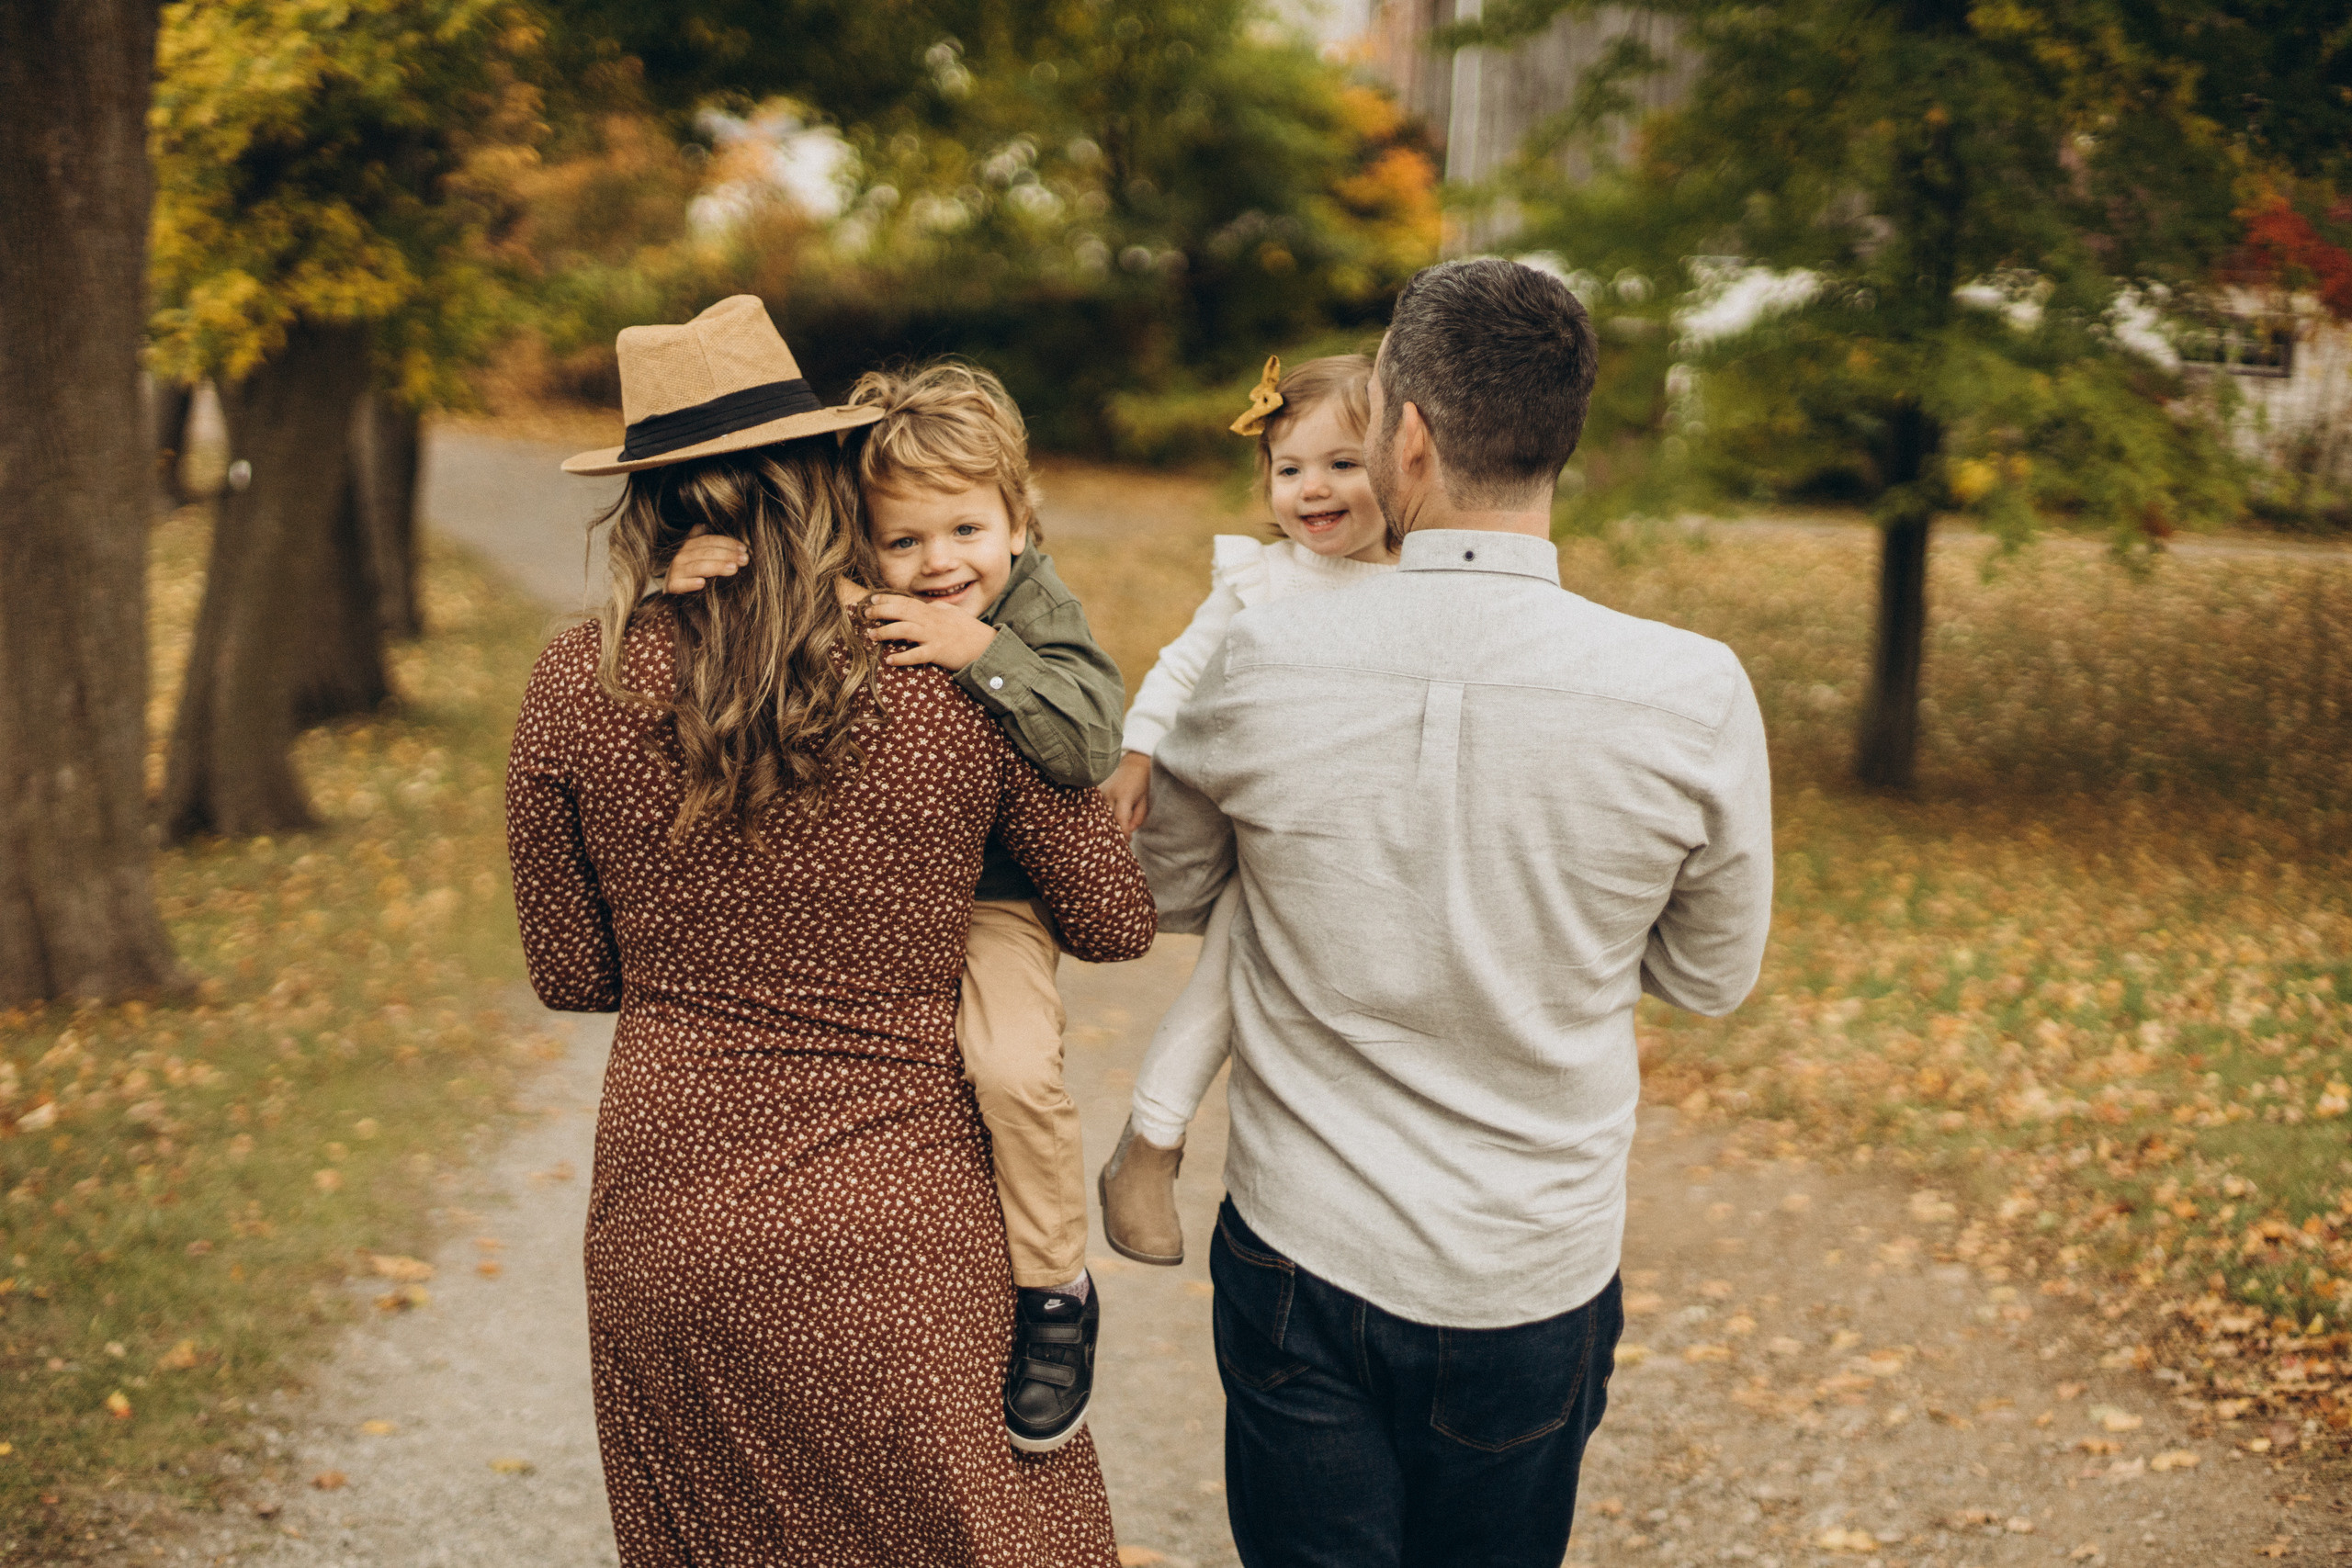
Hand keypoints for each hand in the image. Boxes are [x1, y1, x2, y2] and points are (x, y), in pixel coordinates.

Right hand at [663, 527, 747, 592]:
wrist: (669, 591)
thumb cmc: (690, 573)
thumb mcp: (696, 556)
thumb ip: (704, 544)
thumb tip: (704, 525)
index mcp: (690, 547)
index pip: (709, 541)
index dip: (727, 543)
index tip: (744, 549)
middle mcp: (682, 556)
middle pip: (706, 552)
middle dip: (727, 554)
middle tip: (744, 560)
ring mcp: (676, 571)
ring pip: (698, 567)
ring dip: (716, 567)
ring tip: (733, 569)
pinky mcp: (672, 586)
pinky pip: (680, 584)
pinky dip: (691, 583)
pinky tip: (702, 584)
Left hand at [860, 592, 998, 670]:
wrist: (986, 646)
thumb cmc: (969, 631)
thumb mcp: (953, 614)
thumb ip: (938, 608)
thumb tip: (927, 604)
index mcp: (933, 611)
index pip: (907, 601)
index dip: (888, 599)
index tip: (873, 599)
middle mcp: (931, 621)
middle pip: (901, 612)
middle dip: (881, 611)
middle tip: (865, 613)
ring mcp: (934, 636)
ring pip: (905, 630)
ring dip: (886, 632)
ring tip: (871, 635)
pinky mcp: (938, 652)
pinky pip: (917, 655)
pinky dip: (902, 657)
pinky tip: (890, 660)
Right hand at [1100, 751, 1151, 835]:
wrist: (1134, 765)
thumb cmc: (1143, 784)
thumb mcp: (1145, 800)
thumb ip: (1138, 817)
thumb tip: (1129, 831)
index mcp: (1124, 796)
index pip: (1120, 819)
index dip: (1123, 832)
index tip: (1127, 840)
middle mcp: (1110, 793)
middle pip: (1107, 819)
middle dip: (1113, 831)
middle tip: (1118, 842)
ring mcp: (1101, 792)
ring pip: (1100, 814)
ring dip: (1105, 824)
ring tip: (1110, 834)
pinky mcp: (1097, 791)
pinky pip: (1096, 807)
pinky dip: (1100, 815)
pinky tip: (1104, 822)